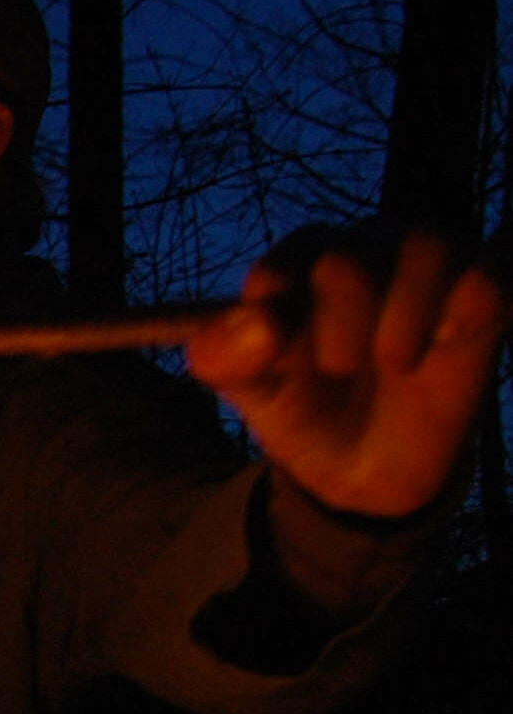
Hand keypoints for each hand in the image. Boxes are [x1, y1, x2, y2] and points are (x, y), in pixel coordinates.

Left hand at [188, 226, 505, 516]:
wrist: (371, 467)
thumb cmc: (305, 412)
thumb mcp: (255, 394)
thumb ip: (228, 358)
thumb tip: (262, 323)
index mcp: (298, 261)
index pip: (280, 270)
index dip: (278, 330)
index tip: (284, 367)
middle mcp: (365, 246)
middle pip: (348, 260)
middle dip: (339, 330)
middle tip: (340, 369)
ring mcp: (429, 262)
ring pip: (428, 248)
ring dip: (406, 318)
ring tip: (395, 363)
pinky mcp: (486, 286)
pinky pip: (494, 265)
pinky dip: (477, 298)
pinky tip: (453, 337)